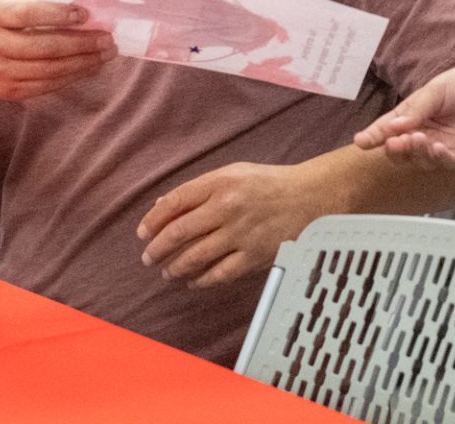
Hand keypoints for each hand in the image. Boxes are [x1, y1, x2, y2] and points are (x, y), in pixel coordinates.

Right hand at [0, 0, 116, 99]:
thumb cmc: (0, 20)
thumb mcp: (10, 1)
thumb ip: (40, 0)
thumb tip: (84, 3)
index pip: (28, 14)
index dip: (58, 14)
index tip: (86, 14)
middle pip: (43, 47)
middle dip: (81, 43)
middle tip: (107, 38)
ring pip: (49, 70)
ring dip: (83, 62)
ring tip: (106, 53)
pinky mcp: (8, 91)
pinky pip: (47, 85)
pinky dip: (73, 76)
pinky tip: (90, 65)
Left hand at [138, 162, 326, 286]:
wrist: (312, 197)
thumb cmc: (270, 185)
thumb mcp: (234, 173)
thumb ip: (200, 189)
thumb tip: (163, 207)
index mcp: (221, 182)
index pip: (174, 202)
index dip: (153, 220)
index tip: (142, 233)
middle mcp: (229, 207)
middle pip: (179, 232)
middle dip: (157, 249)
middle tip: (148, 257)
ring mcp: (241, 233)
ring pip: (194, 257)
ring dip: (175, 267)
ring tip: (168, 272)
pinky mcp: (254, 255)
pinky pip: (219, 274)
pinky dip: (201, 281)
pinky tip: (193, 281)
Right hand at [351, 57, 454, 167]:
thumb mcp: (435, 90)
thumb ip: (415, 110)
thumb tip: (392, 128)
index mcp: (413, 118)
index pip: (388, 131)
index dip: (373, 137)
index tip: (361, 142)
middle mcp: (424, 135)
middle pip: (400, 153)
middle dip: (395, 149)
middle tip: (395, 141)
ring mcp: (442, 147)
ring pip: (420, 161)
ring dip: (415, 153)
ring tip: (417, 138)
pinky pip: (445, 163)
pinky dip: (437, 158)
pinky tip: (436, 148)